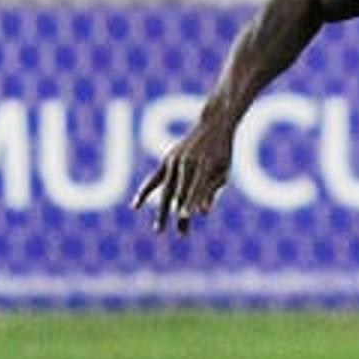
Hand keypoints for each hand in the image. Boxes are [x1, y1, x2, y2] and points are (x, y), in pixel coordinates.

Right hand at [130, 115, 234, 233]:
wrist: (212, 125)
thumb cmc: (222, 152)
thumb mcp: (223, 171)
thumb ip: (212, 191)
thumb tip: (202, 213)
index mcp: (205, 165)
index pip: (196, 188)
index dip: (190, 202)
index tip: (185, 217)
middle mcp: (187, 163)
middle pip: (181, 192)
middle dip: (179, 213)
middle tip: (180, 233)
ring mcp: (175, 161)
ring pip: (166, 190)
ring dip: (163, 211)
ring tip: (159, 229)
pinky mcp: (167, 160)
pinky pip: (153, 179)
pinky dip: (144, 192)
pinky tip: (134, 206)